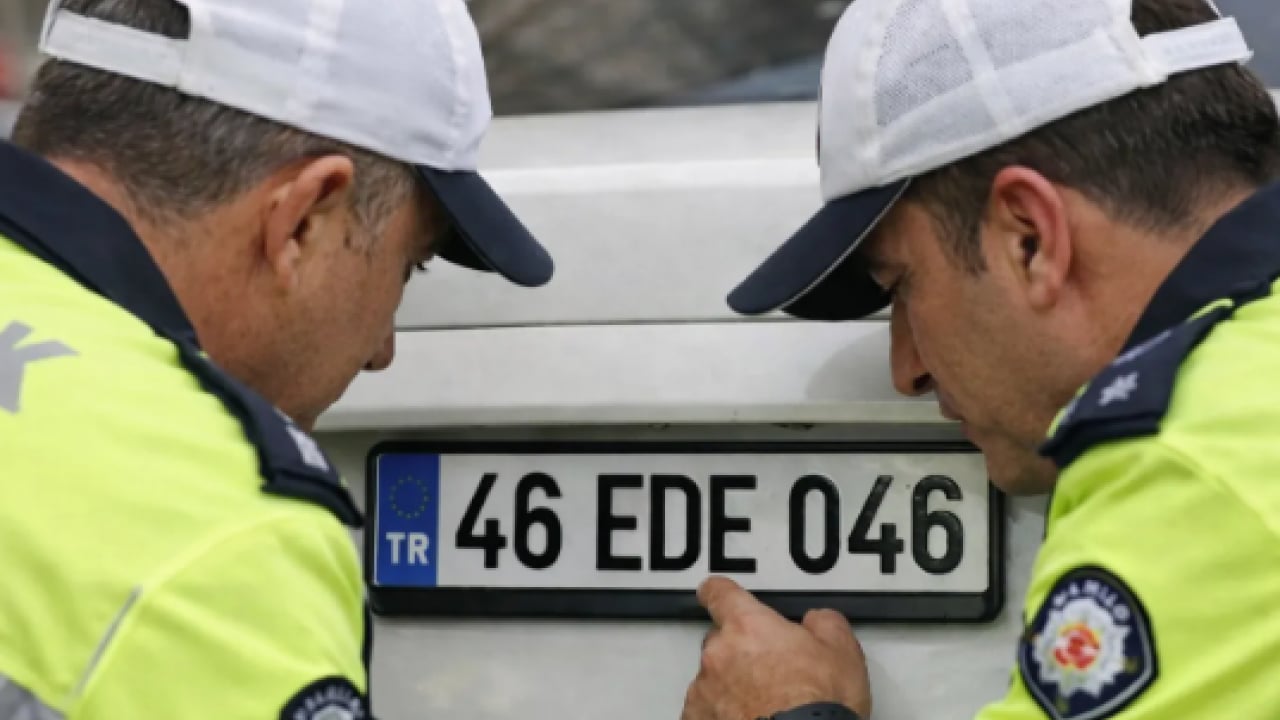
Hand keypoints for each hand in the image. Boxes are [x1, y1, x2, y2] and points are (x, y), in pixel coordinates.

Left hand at [681, 577, 871, 719]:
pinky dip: (722, 713)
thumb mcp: (841, 651)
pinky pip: (706, 709)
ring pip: (714, 677)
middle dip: (741, 650)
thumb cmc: (819, 705)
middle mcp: (719, 654)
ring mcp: (705, 690)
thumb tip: (817, 621)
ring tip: (767, 703)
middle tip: (772, 670)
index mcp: (748, 626)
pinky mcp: (698, 719)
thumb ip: (823, 622)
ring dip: (733, 685)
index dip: (720, 593)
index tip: (718, 593)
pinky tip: (749, 718)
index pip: (719, 593)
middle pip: (720, 640)